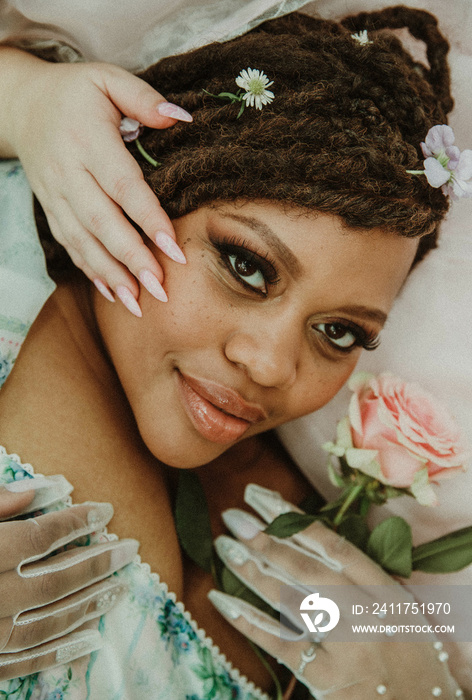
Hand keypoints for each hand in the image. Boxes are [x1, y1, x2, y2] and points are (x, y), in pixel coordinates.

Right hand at [0, 479, 137, 680]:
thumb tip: (48, 487)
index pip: (43, 535)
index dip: (78, 521)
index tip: (106, 510)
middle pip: (57, 578)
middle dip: (98, 561)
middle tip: (131, 548)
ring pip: (49, 620)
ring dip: (89, 604)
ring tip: (121, 588)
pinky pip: (25, 661)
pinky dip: (60, 653)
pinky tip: (91, 641)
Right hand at [1, 48, 189, 315]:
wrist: (22, 106)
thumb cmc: (76, 93)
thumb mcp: (107, 79)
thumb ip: (143, 97)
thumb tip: (181, 117)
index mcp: (88, 140)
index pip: (122, 186)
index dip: (148, 219)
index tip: (174, 249)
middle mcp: (68, 172)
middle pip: (102, 223)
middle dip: (131, 259)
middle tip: (160, 290)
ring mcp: (56, 195)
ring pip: (84, 242)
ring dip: (111, 276)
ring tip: (139, 305)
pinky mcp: (52, 210)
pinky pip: (71, 246)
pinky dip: (91, 272)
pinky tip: (114, 294)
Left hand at [209, 484, 461, 699]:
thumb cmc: (414, 658)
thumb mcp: (403, 610)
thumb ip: (365, 578)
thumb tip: (313, 542)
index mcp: (386, 592)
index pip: (333, 545)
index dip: (294, 519)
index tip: (262, 498)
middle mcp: (367, 614)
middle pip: (308, 569)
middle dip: (268, 539)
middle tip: (234, 516)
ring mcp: (347, 647)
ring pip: (290, 601)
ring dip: (253, 571)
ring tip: (225, 547)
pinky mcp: (328, 678)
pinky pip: (279, 644)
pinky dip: (247, 621)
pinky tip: (221, 600)